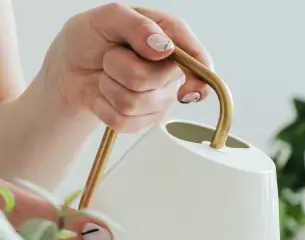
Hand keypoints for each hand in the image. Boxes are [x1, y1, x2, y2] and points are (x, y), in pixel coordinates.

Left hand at [40, 3, 211, 132]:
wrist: (70, 70)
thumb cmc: (89, 40)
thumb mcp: (105, 18)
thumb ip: (136, 24)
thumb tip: (164, 46)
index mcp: (169, 37)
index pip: (200, 61)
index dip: (197, 77)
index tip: (183, 86)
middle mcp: (170, 69)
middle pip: (153, 80)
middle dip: (120, 68)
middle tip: (110, 58)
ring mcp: (160, 98)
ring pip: (135, 102)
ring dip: (109, 87)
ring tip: (106, 75)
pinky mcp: (145, 120)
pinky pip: (126, 122)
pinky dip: (104, 108)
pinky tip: (105, 96)